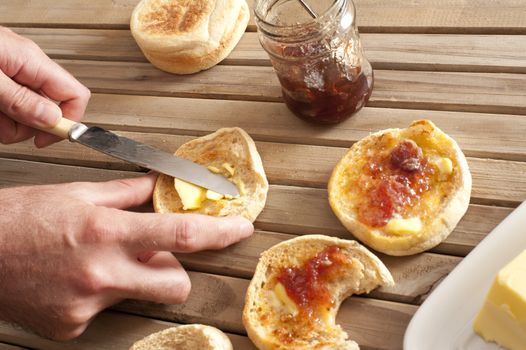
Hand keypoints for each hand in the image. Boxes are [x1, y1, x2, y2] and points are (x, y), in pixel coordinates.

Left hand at [0, 26, 90, 146]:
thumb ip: (21, 99)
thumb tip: (53, 120)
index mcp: (34, 62)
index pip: (77, 95)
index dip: (69, 121)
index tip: (47, 139)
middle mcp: (28, 66)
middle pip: (49, 109)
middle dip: (27, 126)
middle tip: (4, 125)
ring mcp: (14, 72)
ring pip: (27, 111)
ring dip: (8, 123)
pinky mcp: (1, 77)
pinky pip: (10, 104)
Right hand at [0, 174, 253, 339]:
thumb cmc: (20, 217)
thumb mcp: (77, 194)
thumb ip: (126, 193)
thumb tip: (157, 185)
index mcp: (106, 232)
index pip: (180, 236)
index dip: (218, 234)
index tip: (241, 229)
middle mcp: (102, 273)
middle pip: (175, 284)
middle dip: (174, 270)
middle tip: (149, 253)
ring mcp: (86, 305)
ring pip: (138, 295)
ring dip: (132, 278)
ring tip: (96, 261)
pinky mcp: (70, 326)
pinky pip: (105, 310)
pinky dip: (99, 294)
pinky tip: (72, 278)